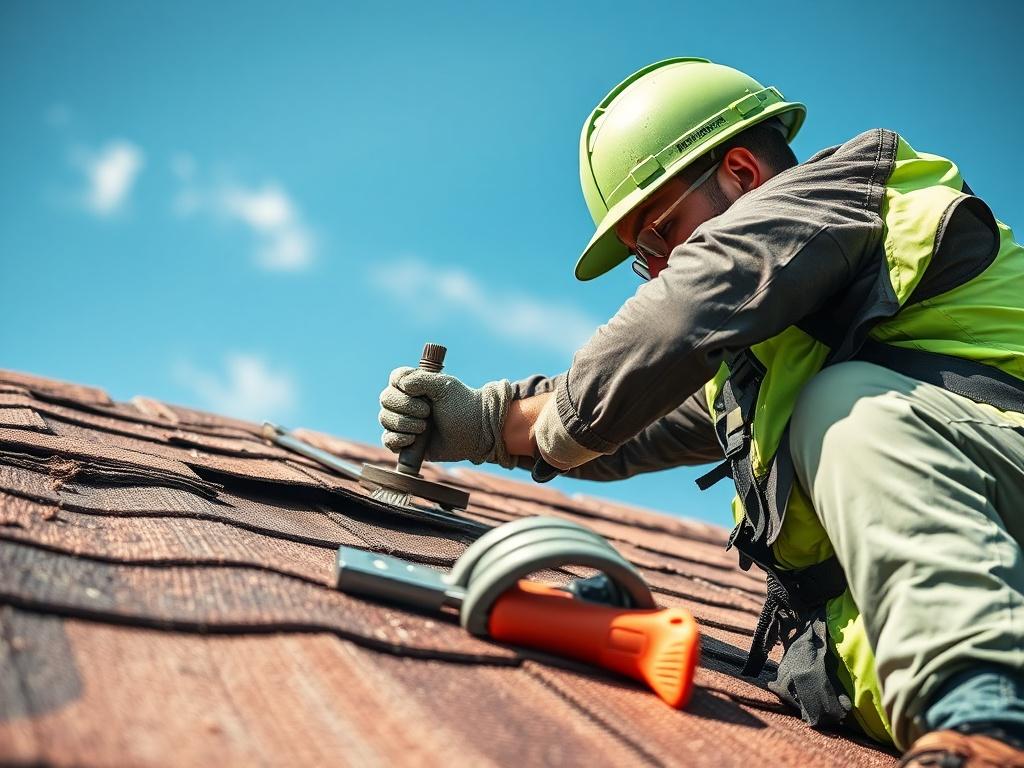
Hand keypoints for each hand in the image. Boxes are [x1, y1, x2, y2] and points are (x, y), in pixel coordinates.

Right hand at [378, 367, 513, 466]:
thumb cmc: (462, 405)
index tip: (423, 394)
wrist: (476, 432)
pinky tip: (413, 440)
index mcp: (414, 384)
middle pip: (386, 400)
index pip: (395, 379)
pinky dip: (397, 439)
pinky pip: (387, 440)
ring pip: (385, 420)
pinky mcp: (405, 442)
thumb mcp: (444, 385)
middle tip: (428, 412)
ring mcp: (404, 422)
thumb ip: (420, 379)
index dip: (403, 388)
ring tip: (425, 427)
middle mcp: (405, 401)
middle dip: (406, 407)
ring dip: (404, 424)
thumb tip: (402, 386)